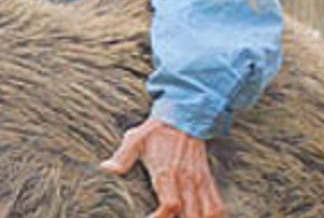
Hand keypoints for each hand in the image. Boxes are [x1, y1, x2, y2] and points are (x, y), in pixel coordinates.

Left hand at [99, 117, 224, 217]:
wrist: (183, 115)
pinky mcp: (207, 179)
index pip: (170, 204)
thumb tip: (106, 168)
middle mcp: (186, 180)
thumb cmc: (157, 130)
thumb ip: (122, 157)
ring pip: (209, 213)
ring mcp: (199, 181)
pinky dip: (214, 216)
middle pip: (191, 215)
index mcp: (167, 172)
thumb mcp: (135, 139)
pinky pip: (217, 204)